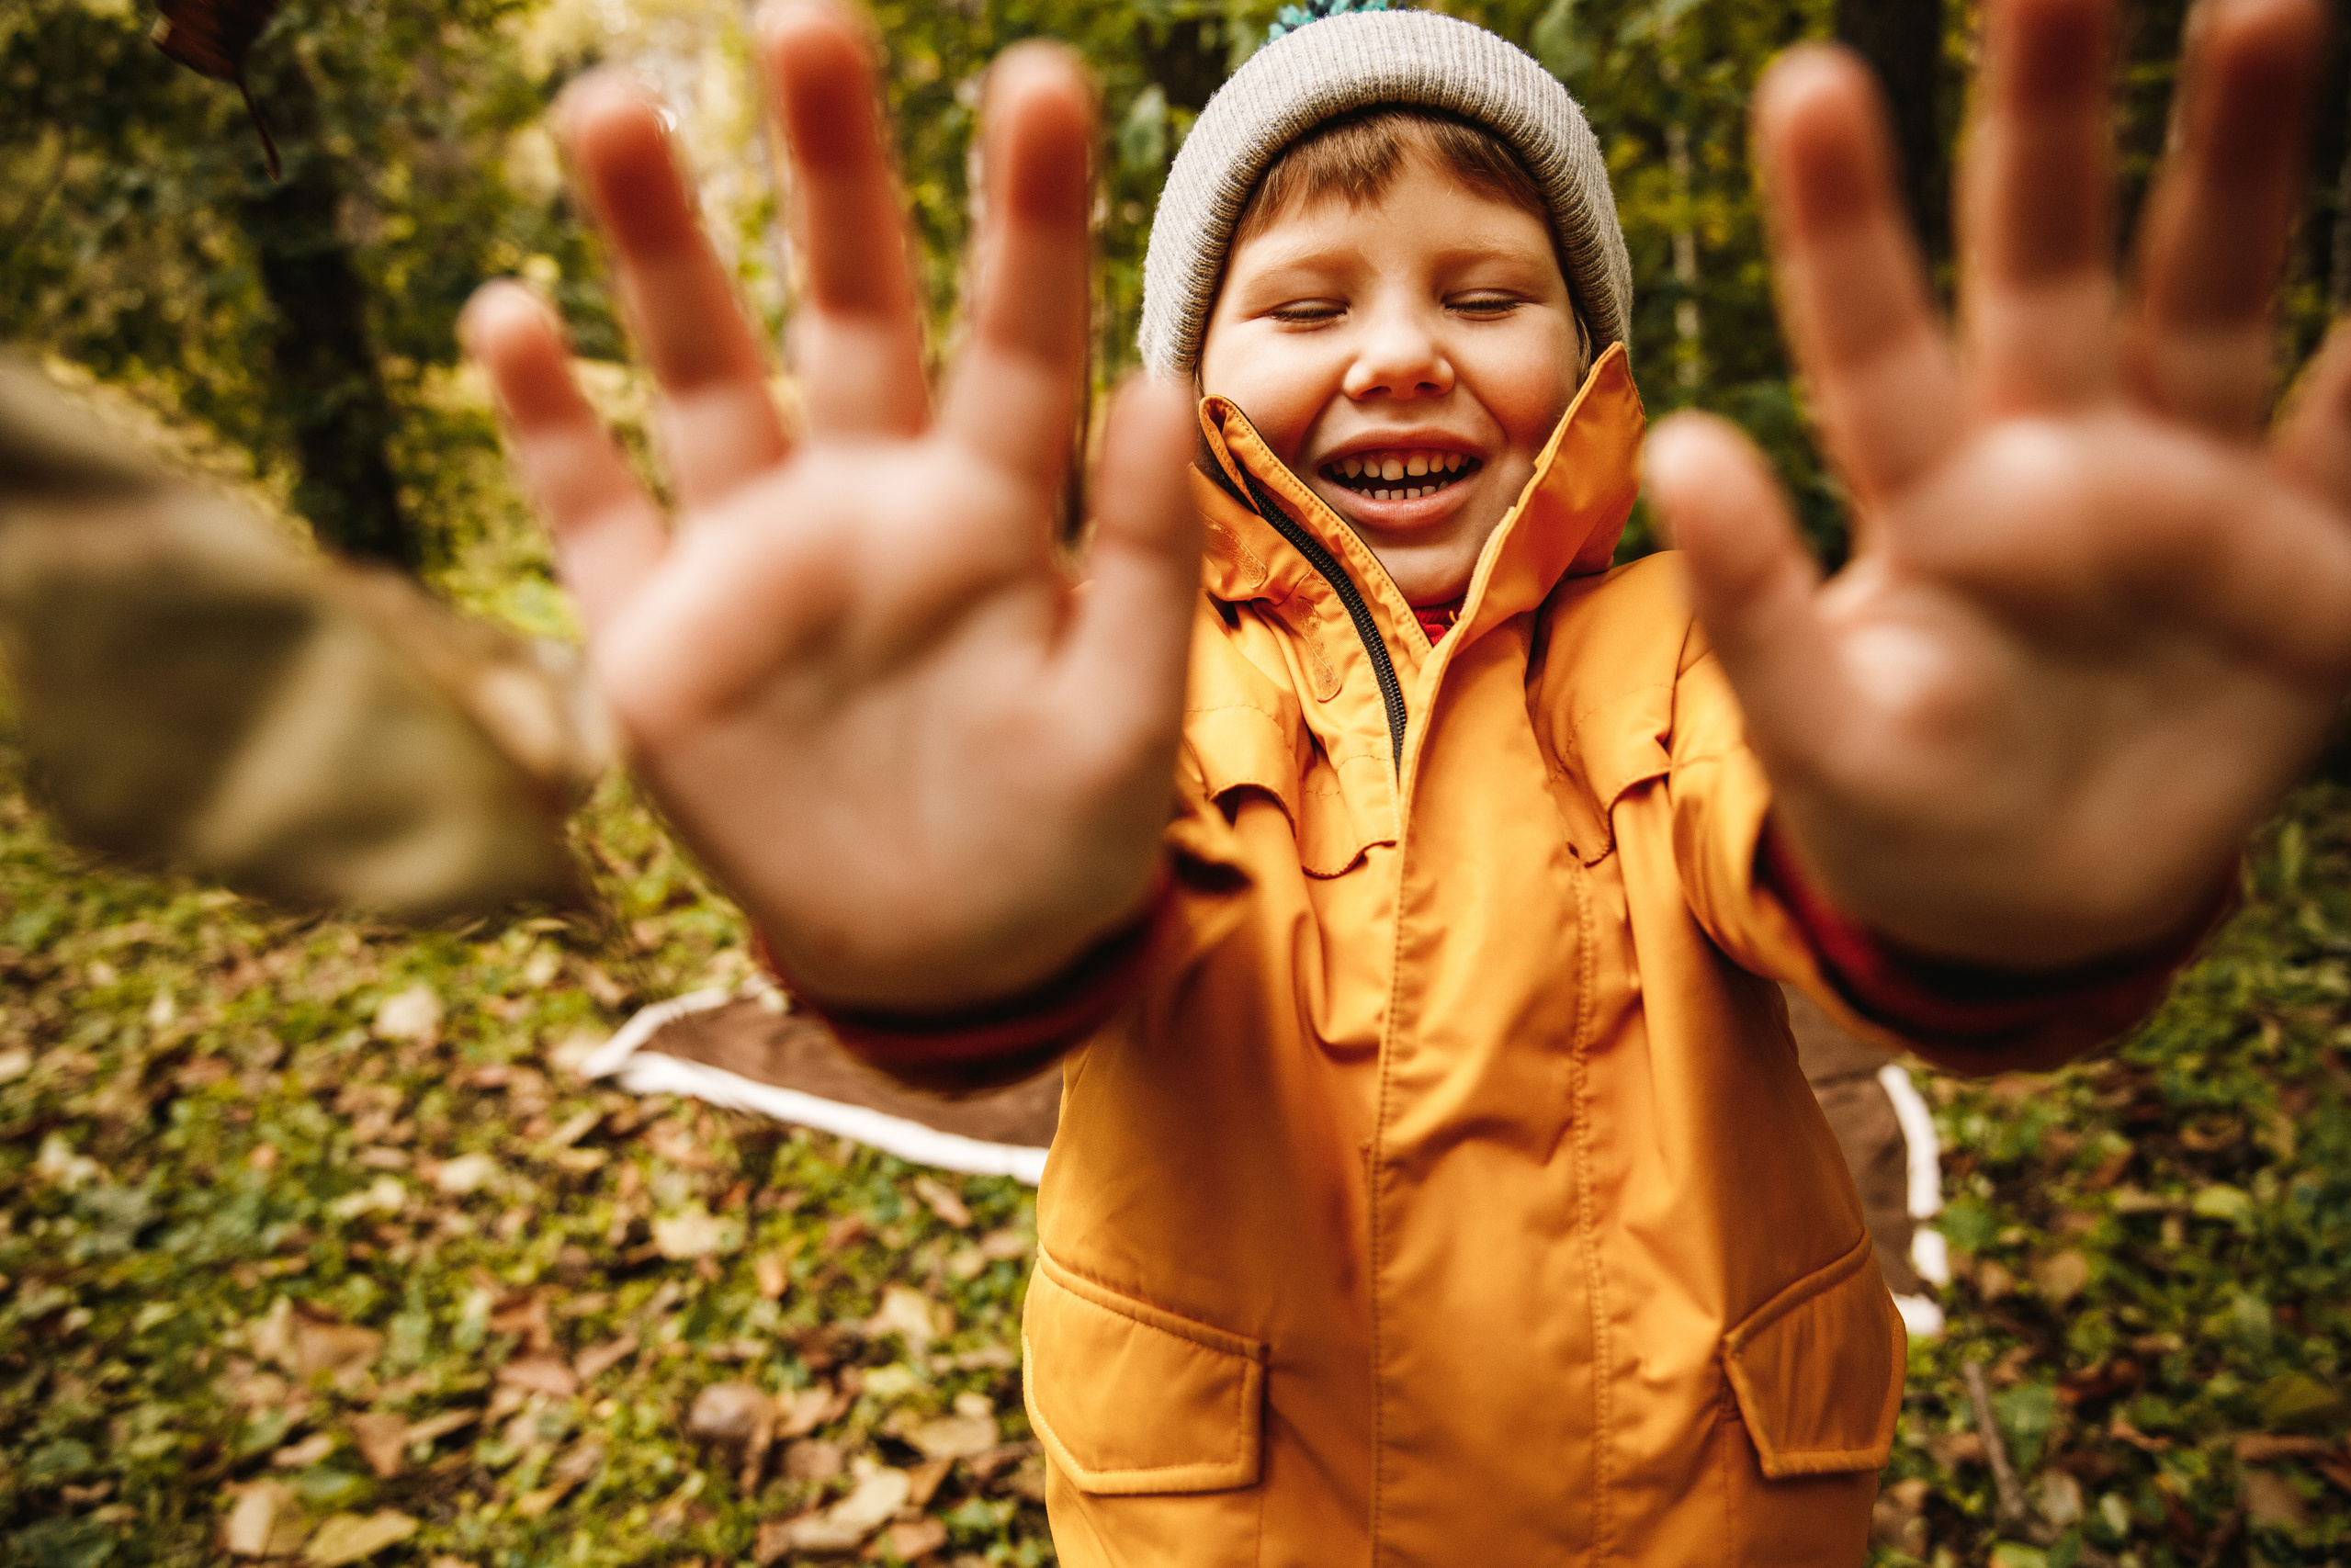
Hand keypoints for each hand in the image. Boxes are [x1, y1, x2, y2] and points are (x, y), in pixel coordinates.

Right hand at [463, 4, 1198, 1010]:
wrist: (944, 960)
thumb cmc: (1056, 836)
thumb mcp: (1125, 715)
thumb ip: (1145, 557)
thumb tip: (1170, 381)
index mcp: (991, 510)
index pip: (1013, 337)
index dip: (1026, 217)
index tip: (1040, 81)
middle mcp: (867, 501)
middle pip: (843, 308)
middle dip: (827, 172)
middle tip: (809, 22)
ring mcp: (756, 560)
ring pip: (699, 374)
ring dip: (655, 250)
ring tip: (614, 106)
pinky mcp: (659, 637)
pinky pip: (592, 511)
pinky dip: (548, 424)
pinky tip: (508, 315)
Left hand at [1647, 0, 2350, 969]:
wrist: (2031, 904)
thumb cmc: (1900, 803)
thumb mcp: (1815, 728)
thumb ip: (1752, 605)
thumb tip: (1682, 447)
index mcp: (1929, 487)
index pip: (1870, 327)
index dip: (1839, 215)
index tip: (1803, 80)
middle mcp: (2057, 451)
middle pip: (2051, 254)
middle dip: (2050, 112)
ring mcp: (2187, 489)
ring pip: (2216, 293)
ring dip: (2245, 159)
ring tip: (2266, 5)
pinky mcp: (2301, 558)